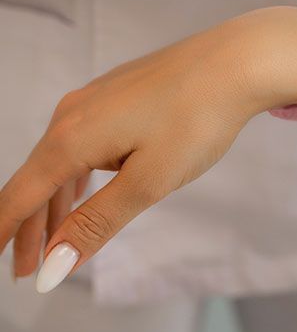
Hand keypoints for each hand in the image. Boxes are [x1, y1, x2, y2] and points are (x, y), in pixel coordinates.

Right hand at [0, 12, 274, 288]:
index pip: (19, 197)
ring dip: (56, 203)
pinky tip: (85, 190)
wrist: (238, 60)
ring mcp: (94, 100)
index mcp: (71, 140)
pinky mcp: (118, 94)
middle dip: (30, 228)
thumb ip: (96, 223)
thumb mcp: (148, 182)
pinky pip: (83, 143)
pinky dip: (79, 176)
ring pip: (61, 161)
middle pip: (36, 181)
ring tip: (55, 240)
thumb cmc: (197, 119)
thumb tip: (51, 267)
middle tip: (25, 270)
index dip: (2, 233)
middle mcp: (72, 115)